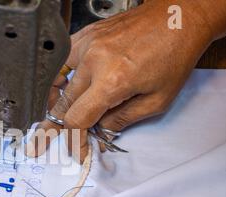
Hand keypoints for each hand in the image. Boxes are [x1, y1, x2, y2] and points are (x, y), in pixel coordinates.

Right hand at [26, 0, 225, 162]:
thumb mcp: (157, 100)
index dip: (73, 140)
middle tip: (45, 140)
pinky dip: (59, 77)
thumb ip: (123, 120)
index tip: (76, 150)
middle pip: (62, 104)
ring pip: (57, 82)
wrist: (180, 18)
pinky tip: (63, 87)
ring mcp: (87, 44)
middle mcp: (94, 61)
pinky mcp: (86, 35)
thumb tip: (100, 131)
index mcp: (112, 81)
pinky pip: (63, 61)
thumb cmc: (175, 54)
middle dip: (56, 127)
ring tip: (54, 115)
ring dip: (55, 103)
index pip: (77, 120)